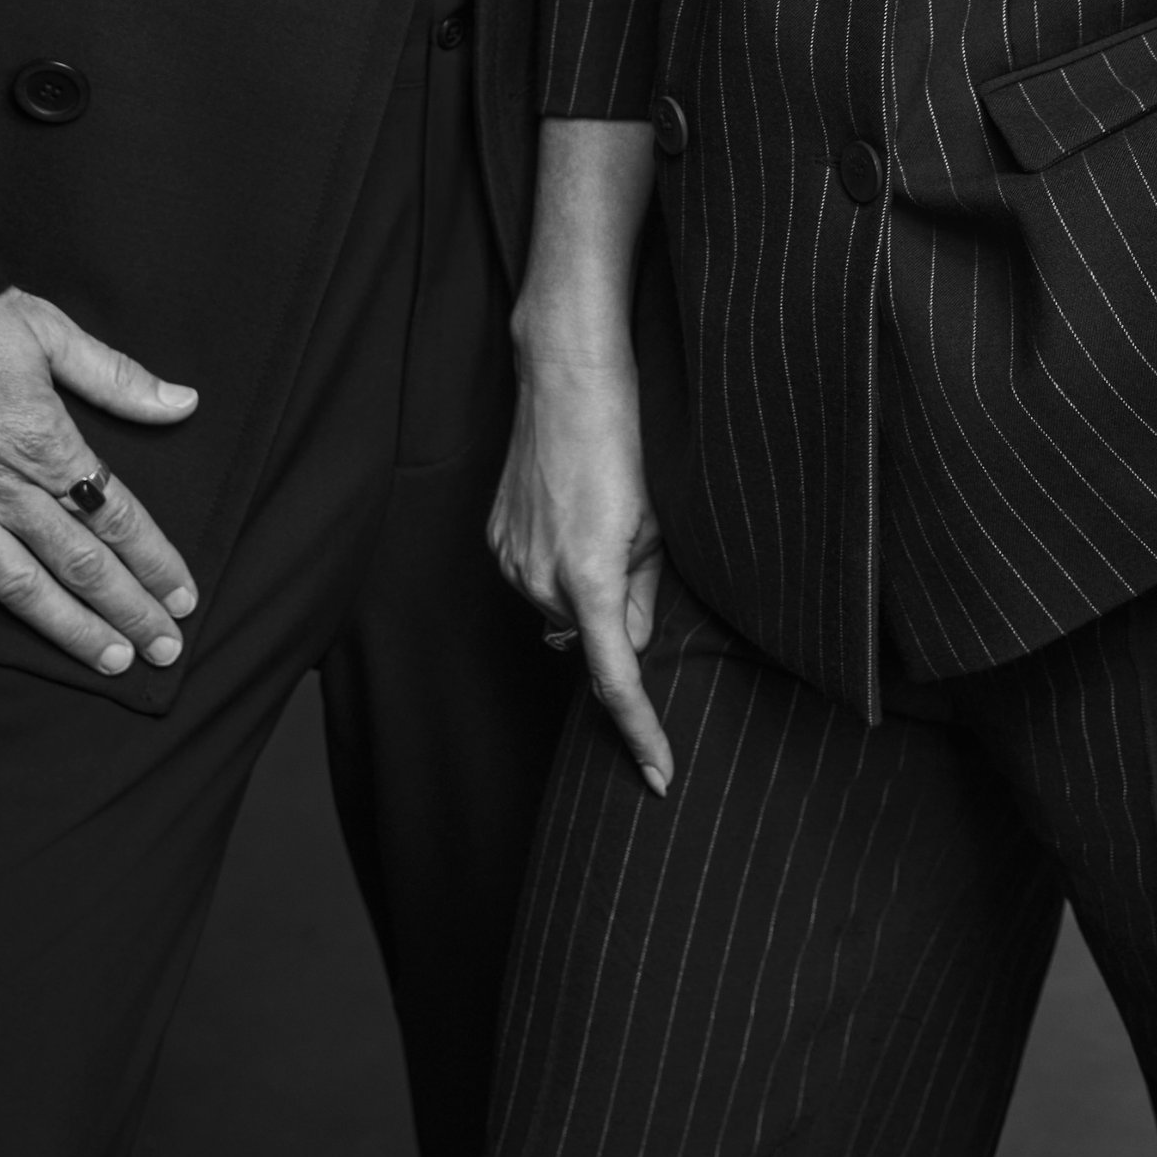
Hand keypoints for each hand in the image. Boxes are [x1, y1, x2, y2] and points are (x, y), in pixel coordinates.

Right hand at [0, 288, 199, 708]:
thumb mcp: (42, 326)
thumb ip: (114, 375)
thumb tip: (184, 403)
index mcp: (43, 439)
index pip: (115, 512)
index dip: (156, 559)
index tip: (186, 598)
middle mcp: (1, 486)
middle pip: (80, 559)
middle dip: (129, 607)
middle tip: (166, 651)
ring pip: (18, 586)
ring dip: (67, 630)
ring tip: (109, 663)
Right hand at [489, 336, 672, 793]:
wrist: (567, 380)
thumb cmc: (625, 444)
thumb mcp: (655, 528)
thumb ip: (642, 600)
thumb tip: (629, 649)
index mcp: (589, 580)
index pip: (617, 682)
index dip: (641, 733)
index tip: (660, 776)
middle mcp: (539, 579)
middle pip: (590, 639)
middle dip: (617, 619)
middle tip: (637, 551)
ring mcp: (510, 559)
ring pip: (562, 610)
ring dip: (587, 590)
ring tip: (604, 517)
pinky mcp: (496, 538)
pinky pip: (536, 579)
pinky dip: (559, 569)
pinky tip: (574, 516)